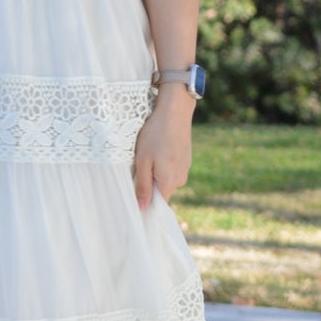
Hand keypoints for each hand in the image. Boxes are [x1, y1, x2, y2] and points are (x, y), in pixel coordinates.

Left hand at [132, 91, 193, 210]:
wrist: (175, 111)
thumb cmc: (155, 134)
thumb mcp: (143, 160)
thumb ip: (143, 186)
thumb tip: (142, 208)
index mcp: (170, 182)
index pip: (157, 204)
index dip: (144, 203)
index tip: (134, 197)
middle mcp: (181, 179)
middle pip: (160, 191)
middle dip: (148, 184)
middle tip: (137, 167)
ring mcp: (185, 168)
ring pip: (165, 179)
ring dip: (154, 172)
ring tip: (148, 154)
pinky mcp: (185, 159)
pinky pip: (171, 169)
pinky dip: (162, 163)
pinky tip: (157, 149)